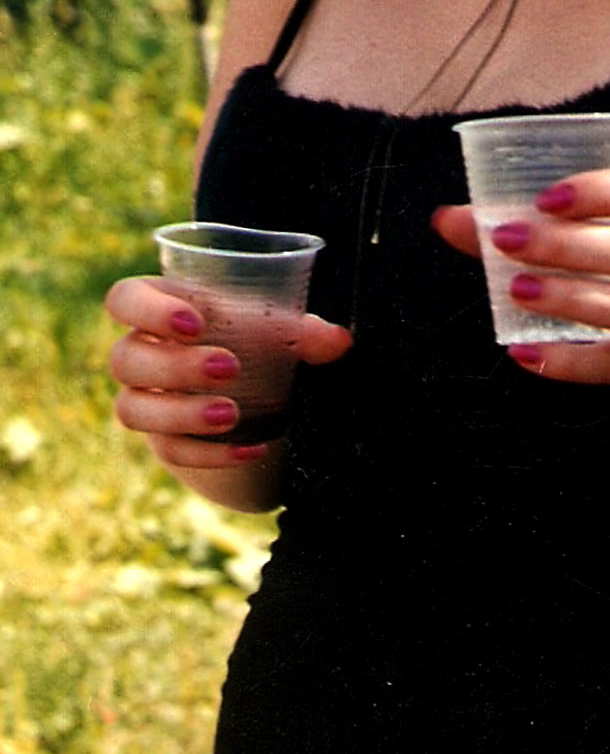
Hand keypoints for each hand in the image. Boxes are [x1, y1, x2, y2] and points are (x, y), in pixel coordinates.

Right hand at [106, 275, 351, 468]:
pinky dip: (210, 454)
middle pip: (126, 359)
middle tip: (230, 367)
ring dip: (182, 413)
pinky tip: (250, 448)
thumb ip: (304, 331)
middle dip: (175, 366)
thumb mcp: (275, 326)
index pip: (124, 299)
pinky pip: (170, 451)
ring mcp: (144, 398)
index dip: (148, 310)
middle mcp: (140, 353)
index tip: (195, 323)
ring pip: (133, 409)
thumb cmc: (252, 336)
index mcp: (160, 307)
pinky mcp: (161, 439)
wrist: (249, 386)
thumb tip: (340, 342)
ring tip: (233, 414)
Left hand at [432, 165, 609, 395]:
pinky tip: (522, 353)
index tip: (545, 198)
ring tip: (516, 291)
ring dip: (567, 297)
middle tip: (506, 241)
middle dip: (565, 245)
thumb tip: (446, 218)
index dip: (600, 191)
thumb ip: (524, 226)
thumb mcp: (598, 238)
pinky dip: (567, 361)